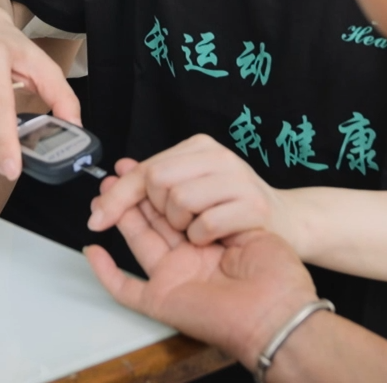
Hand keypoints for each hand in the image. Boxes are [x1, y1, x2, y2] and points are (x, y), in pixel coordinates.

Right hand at [85, 199, 319, 366]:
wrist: (281, 310)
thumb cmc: (277, 272)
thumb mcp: (248, 222)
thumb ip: (217, 207)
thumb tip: (191, 189)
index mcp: (207, 241)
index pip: (172, 207)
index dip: (152, 186)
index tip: (137, 167)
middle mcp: (187, 257)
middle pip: (150, 219)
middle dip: (134, 194)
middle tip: (122, 176)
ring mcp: (172, 278)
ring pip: (137, 240)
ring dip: (120, 215)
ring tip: (109, 193)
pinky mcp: (162, 299)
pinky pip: (126, 289)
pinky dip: (106, 272)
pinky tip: (93, 251)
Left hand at [87, 135, 292, 247]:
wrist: (289, 225)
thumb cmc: (234, 210)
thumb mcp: (194, 187)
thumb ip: (157, 179)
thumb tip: (119, 171)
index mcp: (198, 148)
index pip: (145, 169)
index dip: (117, 196)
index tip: (96, 218)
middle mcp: (217, 157)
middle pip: (156, 181)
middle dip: (158, 212)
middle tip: (181, 224)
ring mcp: (237, 179)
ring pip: (178, 201)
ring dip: (183, 227)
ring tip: (202, 230)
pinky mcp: (253, 206)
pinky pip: (206, 224)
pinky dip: (204, 237)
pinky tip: (217, 238)